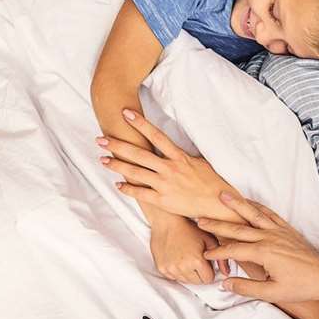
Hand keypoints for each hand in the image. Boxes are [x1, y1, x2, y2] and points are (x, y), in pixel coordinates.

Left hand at [98, 111, 229, 217]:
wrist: (218, 204)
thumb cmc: (212, 182)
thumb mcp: (200, 162)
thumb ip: (183, 154)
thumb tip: (175, 145)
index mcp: (179, 157)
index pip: (156, 136)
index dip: (140, 124)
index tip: (126, 113)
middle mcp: (170, 169)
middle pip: (139, 154)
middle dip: (118, 145)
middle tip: (100, 139)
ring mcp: (165, 185)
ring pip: (136, 173)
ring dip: (117, 166)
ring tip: (102, 160)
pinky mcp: (163, 201)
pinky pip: (141, 194)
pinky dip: (128, 189)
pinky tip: (118, 185)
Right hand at [149, 214, 215, 283]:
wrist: (167, 221)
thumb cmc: (190, 228)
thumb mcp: (210, 240)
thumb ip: (221, 258)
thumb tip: (226, 273)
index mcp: (196, 260)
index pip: (208, 279)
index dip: (209, 271)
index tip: (206, 263)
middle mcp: (182, 267)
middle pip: (197, 282)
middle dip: (200, 274)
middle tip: (197, 260)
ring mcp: (170, 268)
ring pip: (185, 281)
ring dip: (188, 273)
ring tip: (187, 258)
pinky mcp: (161, 268)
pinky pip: (173, 278)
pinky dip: (177, 272)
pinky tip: (178, 259)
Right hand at [196, 195, 318, 303]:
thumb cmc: (301, 286)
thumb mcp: (272, 293)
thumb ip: (246, 287)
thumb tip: (225, 284)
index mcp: (264, 253)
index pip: (234, 250)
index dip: (217, 251)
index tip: (205, 253)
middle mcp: (270, 237)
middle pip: (238, 228)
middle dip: (218, 223)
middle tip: (200, 219)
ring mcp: (279, 231)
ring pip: (253, 214)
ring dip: (237, 204)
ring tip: (222, 194)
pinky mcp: (287, 229)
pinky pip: (270, 214)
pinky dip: (258, 206)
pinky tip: (249, 201)